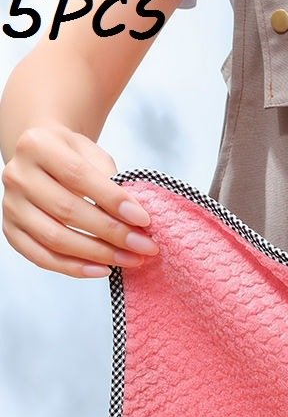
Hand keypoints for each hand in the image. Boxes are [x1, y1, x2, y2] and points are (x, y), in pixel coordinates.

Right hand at [1, 123, 156, 277]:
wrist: (44, 162)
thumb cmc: (75, 159)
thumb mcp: (95, 156)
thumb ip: (113, 182)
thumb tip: (137, 220)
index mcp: (38, 146)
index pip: (78, 176)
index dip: (113, 200)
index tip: (144, 219)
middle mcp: (18, 175)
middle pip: (67, 211)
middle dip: (113, 233)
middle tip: (145, 246)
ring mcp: (11, 205)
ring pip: (55, 238)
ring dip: (98, 254)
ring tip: (131, 259)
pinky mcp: (11, 231)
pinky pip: (42, 257)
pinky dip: (75, 268)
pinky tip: (103, 270)